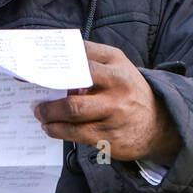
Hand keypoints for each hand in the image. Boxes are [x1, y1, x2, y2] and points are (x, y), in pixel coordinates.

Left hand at [34, 41, 181, 164]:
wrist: (159, 124)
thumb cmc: (128, 90)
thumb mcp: (117, 67)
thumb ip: (90, 61)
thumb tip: (55, 62)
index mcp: (116, 63)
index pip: (80, 57)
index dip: (56, 61)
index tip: (36, 66)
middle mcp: (117, 85)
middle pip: (75, 82)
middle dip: (49, 89)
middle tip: (33, 94)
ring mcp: (115, 112)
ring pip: (73, 111)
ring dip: (50, 113)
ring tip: (40, 113)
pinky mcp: (110, 135)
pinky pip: (76, 133)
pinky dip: (58, 130)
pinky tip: (50, 128)